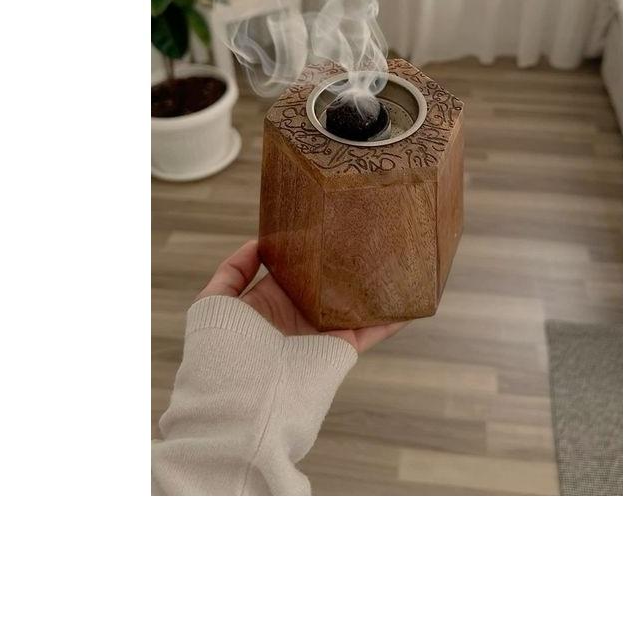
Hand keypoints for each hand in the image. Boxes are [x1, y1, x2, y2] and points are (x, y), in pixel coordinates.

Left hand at [196, 240, 406, 354]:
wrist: (241, 399)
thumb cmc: (222, 351)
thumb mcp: (212, 303)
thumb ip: (231, 272)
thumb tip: (258, 244)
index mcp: (266, 306)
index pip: (290, 271)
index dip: (304, 249)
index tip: (320, 224)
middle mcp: (297, 318)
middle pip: (326, 284)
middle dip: (342, 262)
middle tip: (362, 230)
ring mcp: (322, 334)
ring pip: (353, 304)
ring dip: (372, 285)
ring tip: (392, 254)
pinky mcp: (342, 349)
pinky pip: (373, 329)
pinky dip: (394, 316)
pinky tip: (411, 298)